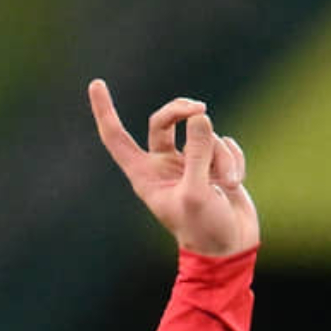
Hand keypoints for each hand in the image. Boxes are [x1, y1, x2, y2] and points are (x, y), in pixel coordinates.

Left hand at [88, 79, 258, 256]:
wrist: (231, 247)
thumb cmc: (204, 228)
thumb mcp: (197, 192)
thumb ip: (196, 154)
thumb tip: (199, 117)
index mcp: (143, 174)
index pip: (116, 137)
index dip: (105, 111)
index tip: (96, 83)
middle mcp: (162, 165)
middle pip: (164, 121)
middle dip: (180, 109)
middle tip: (199, 108)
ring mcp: (188, 163)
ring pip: (204, 135)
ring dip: (220, 157)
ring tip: (225, 186)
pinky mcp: (214, 163)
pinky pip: (225, 144)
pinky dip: (234, 160)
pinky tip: (234, 184)